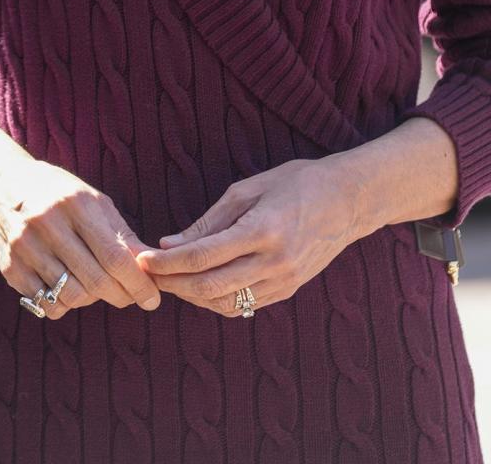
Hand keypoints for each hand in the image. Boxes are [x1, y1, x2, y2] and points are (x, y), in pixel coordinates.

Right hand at [0, 157, 161, 319]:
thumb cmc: (56, 192)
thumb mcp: (90, 199)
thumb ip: (119, 231)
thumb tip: (150, 262)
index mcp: (76, 203)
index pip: (114, 255)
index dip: (138, 283)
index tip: (152, 299)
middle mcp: (49, 225)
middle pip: (95, 280)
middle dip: (122, 296)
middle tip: (133, 298)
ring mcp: (26, 248)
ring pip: (72, 296)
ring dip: (93, 300)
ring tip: (99, 289)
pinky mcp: (10, 268)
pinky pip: (47, 303)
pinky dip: (65, 304)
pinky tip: (71, 290)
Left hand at [134, 157, 359, 317]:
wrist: (348, 200)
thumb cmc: (296, 183)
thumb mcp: (249, 189)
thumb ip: (209, 221)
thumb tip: (169, 243)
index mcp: (263, 229)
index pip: (202, 256)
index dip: (167, 262)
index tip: (142, 259)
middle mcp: (274, 261)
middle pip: (208, 286)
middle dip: (172, 283)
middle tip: (147, 274)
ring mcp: (284, 281)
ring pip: (224, 303)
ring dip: (191, 296)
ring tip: (171, 280)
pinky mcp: (289, 291)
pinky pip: (244, 306)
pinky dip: (217, 301)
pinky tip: (201, 286)